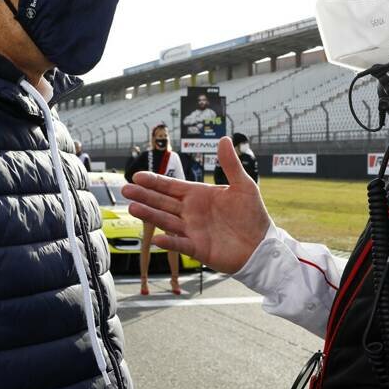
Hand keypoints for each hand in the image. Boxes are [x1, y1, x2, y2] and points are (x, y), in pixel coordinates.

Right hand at [122, 137, 270, 273]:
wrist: (262, 245)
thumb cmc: (253, 215)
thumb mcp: (243, 185)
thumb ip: (230, 164)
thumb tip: (224, 139)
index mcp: (199, 196)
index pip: (171, 187)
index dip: (155, 182)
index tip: (137, 176)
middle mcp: (191, 212)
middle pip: (162, 202)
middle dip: (144, 196)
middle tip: (126, 190)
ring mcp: (192, 231)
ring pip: (166, 221)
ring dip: (150, 215)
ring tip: (132, 208)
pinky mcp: (198, 249)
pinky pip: (180, 245)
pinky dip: (169, 243)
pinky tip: (156, 238)